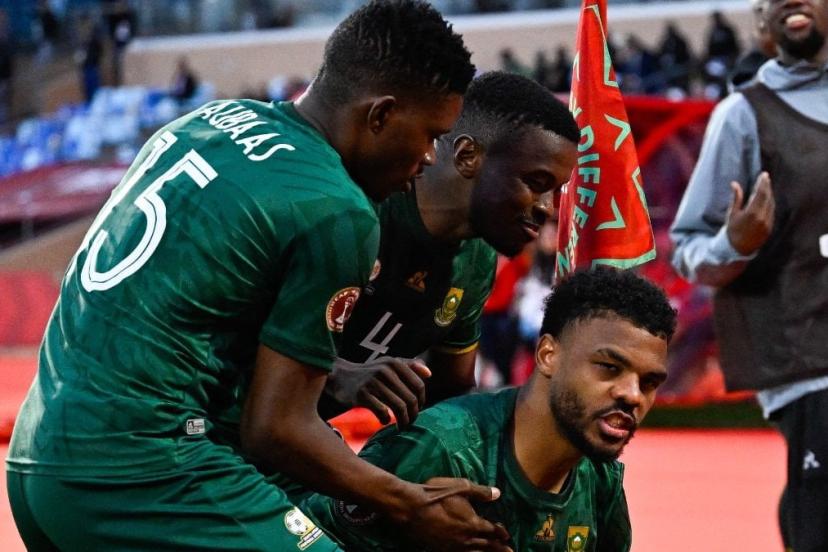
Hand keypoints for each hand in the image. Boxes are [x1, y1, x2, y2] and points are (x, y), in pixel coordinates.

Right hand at [326, 357, 430, 427]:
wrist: (340, 377)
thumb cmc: (369, 373)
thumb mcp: (388, 364)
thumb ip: (409, 366)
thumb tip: (429, 374)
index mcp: (395, 363)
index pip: (419, 386)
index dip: (422, 401)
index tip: (417, 410)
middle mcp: (385, 370)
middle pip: (410, 399)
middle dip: (413, 415)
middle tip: (410, 422)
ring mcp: (373, 382)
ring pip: (399, 407)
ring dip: (403, 421)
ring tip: (401, 426)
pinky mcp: (362, 395)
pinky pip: (382, 412)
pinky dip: (385, 420)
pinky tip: (383, 421)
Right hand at [394, 478, 511, 551]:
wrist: (411, 509)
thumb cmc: (436, 495)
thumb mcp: (460, 487)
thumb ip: (480, 492)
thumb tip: (498, 493)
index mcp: (473, 523)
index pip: (492, 530)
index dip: (501, 532)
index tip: (507, 535)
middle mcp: (466, 538)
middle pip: (486, 546)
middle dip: (499, 548)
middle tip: (510, 551)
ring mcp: (453, 546)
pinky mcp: (441, 549)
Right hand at [725, 171, 774, 255]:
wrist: (738, 248)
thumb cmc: (732, 230)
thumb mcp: (732, 213)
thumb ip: (736, 198)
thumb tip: (735, 183)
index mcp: (752, 213)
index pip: (761, 193)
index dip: (763, 183)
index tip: (763, 175)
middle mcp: (762, 217)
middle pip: (768, 197)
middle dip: (767, 186)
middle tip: (765, 177)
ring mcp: (768, 222)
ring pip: (771, 204)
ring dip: (769, 194)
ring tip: (765, 186)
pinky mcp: (770, 227)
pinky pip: (772, 211)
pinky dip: (770, 203)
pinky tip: (767, 198)